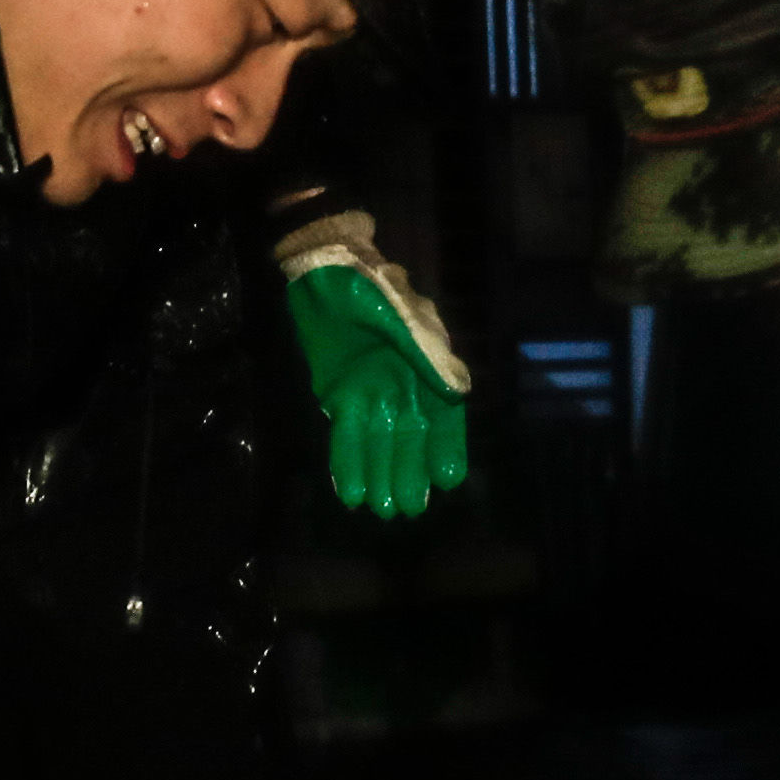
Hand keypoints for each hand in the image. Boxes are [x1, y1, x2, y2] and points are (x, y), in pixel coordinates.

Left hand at [278, 215, 471, 519]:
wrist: (324, 270)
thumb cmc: (370, 286)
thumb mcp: (402, 314)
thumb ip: (426, 355)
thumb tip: (455, 393)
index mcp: (428, 366)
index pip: (444, 415)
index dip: (447, 447)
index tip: (449, 479)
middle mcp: (404, 385)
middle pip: (410, 438)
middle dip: (409, 472)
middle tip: (409, 509)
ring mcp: (372, 393)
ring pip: (379, 443)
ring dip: (380, 475)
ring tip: (382, 509)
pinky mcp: (340, 396)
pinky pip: (346, 434)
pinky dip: (347, 462)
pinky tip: (349, 490)